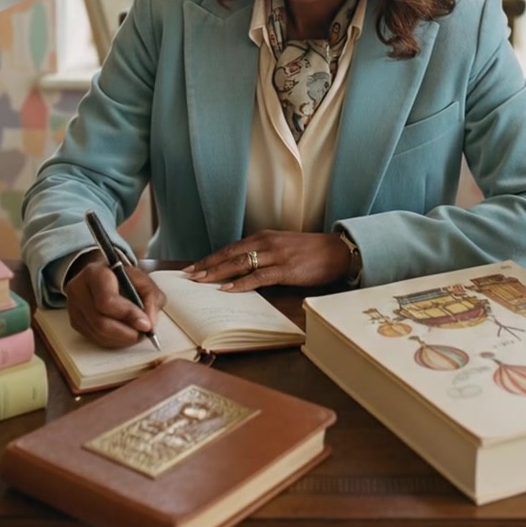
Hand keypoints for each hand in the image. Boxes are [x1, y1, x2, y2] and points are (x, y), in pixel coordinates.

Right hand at [64, 253, 164, 348]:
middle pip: (100, 322)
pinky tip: (123, 335)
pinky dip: (113, 341)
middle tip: (143, 334)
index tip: (146, 325)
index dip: (128, 315)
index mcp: (94, 273)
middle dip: (125, 333)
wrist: (104, 276)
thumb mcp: (143, 280)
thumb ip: (151, 298)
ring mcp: (73, 308)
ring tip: (136, 334)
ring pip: (97, 334)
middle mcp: (78, 290)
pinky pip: (94, 339)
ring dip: (121, 339)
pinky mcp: (75, 322)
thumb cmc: (123, 278)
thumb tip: (148, 324)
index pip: (107, 300)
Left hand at [184, 230, 350, 291]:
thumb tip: (242, 270)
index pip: (230, 248)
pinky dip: (240, 283)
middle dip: (207, 266)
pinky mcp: (286, 269)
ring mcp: (275, 256)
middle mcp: (266, 243)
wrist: (337, 251)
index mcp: (263, 237)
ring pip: (239, 263)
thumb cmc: (311, 252)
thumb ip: (263, 255)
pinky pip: (258, 277)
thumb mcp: (282, 247)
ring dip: (217, 273)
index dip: (210, 258)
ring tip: (201, 282)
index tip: (192, 267)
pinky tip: (227, 289)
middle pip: (229, 254)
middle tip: (188, 277)